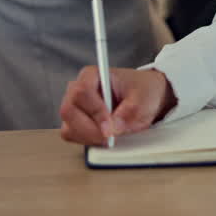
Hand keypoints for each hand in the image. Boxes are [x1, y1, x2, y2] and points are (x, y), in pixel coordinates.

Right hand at [58, 66, 176, 145]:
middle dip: (90, 128)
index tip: (110, 126)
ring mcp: (76, 108)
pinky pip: (72, 136)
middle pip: (69, 110)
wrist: (146, 97)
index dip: (94, 111)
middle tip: (110, 136)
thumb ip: (128, 112)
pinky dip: (87, 141)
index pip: (81, 92)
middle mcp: (78, 90)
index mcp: (92, 75)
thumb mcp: (142, 99)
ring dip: (89, 136)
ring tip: (110, 136)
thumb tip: (113, 128)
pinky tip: (103, 137)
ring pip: (68, 127)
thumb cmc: (143, 91)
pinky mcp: (76, 123)